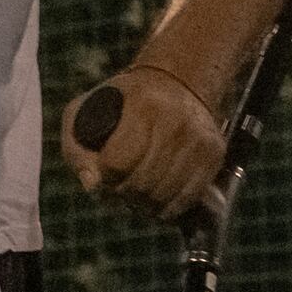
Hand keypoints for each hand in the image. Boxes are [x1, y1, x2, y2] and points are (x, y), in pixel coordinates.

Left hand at [60, 57, 234, 220]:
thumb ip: (77, 150)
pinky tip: (157, 200)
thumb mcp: (86, 111)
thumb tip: (93, 186)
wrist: (177, 83)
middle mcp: (176, 122)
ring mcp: (199, 140)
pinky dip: (168, 207)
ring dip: (144, 204)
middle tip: (119, 187)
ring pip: (164, 195)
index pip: (117, 162)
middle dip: (123, 193)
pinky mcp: (214, 155)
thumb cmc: (123, 103)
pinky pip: (188, 198)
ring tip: (136, 194)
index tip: (104, 172)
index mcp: (143, 106)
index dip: (105, 176)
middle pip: (141, 183)